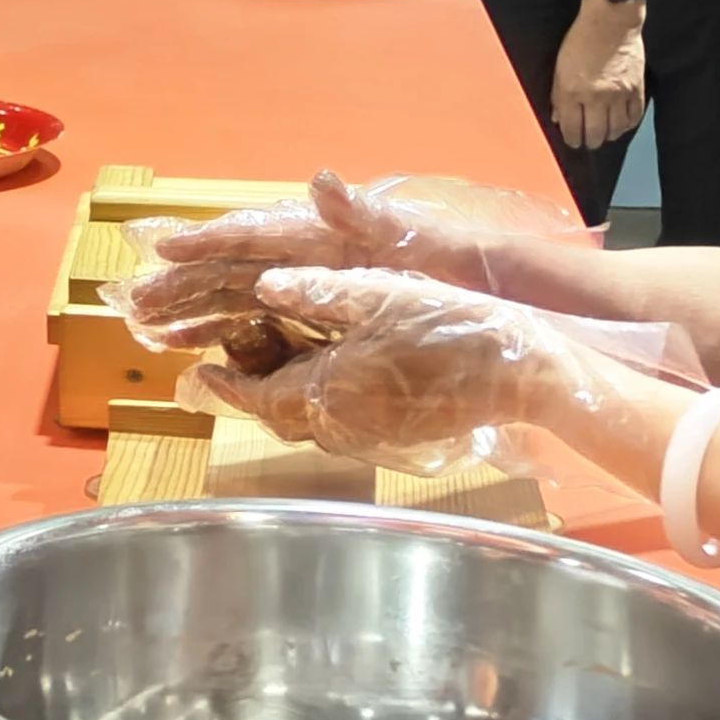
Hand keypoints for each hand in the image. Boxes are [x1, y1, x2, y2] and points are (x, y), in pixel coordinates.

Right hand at [123, 167, 587, 342]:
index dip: (206, 239)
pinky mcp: (350, 326)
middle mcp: (324, 262)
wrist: (528, 310)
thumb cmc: (473, 268)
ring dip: (205, 320)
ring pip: (252, 307)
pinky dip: (245, 346)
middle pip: (240, 274)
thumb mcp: (422, 239)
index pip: (255, 233)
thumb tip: (317, 179)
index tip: (157, 244)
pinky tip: (221, 364)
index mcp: (333, 236)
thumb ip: (366, 215)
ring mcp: (335, 295)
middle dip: (185, 288)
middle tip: (135, 307)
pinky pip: (283, 336)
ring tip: (160, 337)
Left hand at [182, 265, 632, 473]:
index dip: (224, 385)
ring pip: (307, 420)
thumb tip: (265, 285)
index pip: (259, 397)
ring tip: (261, 363)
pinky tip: (318, 371)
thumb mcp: (380, 293)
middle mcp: (345, 422)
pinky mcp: (397, 433)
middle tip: (220, 362)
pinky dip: (313, 398)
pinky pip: (338, 420)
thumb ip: (318, 292)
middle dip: (245, 390)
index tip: (198, 370)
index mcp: (331, 389)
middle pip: (278, 415)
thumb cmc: (450, 325)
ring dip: (278, 394)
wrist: (521, 372)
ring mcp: (373, 433)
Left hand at [553, 0, 649, 152]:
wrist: (611, 20)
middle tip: (588, 140)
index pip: (572, 129)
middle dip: (590, 141)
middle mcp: (596, 97)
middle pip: (596, 135)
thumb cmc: (581, 40)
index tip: (572, 140)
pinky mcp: (637, 89)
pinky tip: (620, 123)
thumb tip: (558, 118)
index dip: (572, 139)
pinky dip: (627, 125)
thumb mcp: (559, 66)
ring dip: (609, 135)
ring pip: (616, 130)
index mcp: (572, 91)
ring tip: (604, 132)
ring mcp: (619, 94)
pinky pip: (634, 117)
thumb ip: (558, 95)